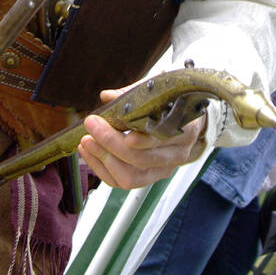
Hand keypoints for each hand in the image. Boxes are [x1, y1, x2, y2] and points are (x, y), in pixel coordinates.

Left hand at [77, 87, 206, 189]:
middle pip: (141, 160)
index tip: (115, 126)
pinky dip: (101, 169)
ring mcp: (163, 170)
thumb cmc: (171, 105)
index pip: (161, 139)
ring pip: (130, 177)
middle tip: (91, 124)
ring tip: (86, 142)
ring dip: (103, 160)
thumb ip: (133, 94)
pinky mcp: (149, 178)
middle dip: (110, 144)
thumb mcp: (159, 92)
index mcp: (185, 130)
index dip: (139, 138)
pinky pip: (121, 182)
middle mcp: (177, 155)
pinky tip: (89, 153)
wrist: (189, 123)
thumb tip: (107, 96)